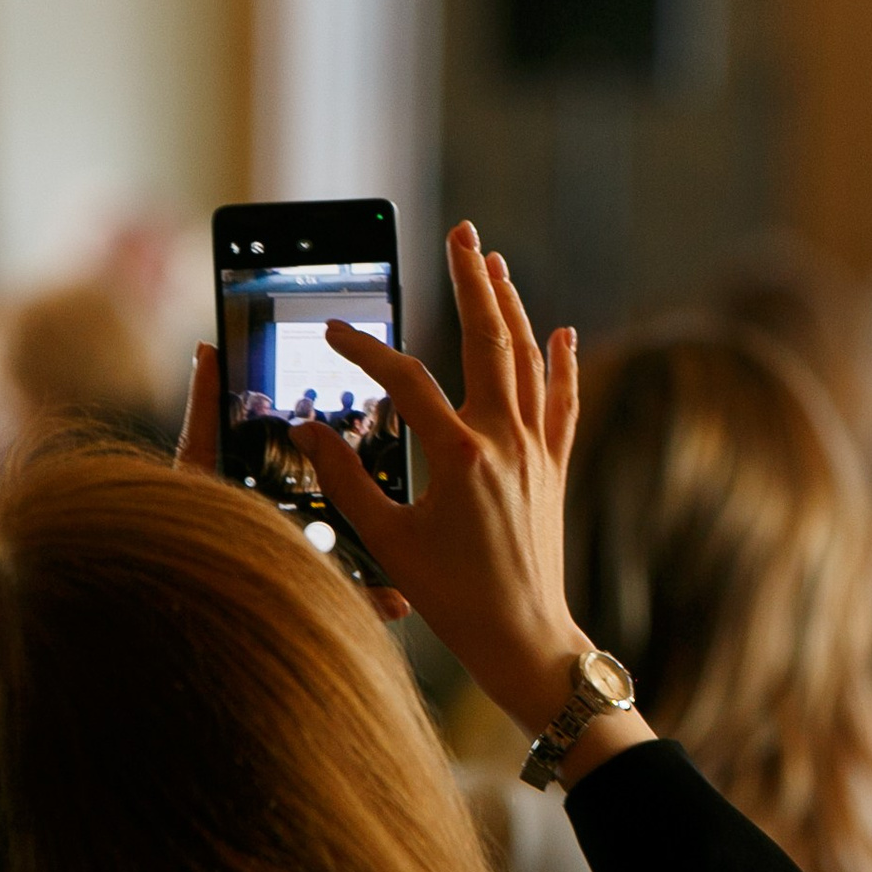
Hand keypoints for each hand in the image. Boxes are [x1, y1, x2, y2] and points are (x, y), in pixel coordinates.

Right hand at [180, 224, 652, 786]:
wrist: (527, 639)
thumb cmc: (454, 599)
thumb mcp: (388, 542)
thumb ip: (347, 480)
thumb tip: (308, 428)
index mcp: (461, 456)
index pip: (406, 380)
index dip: (365, 350)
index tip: (333, 332)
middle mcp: (506, 442)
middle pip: (488, 340)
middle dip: (473, 281)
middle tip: (462, 233)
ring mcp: (536, 452)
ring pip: (528, 361)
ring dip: (512, 307)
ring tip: (496, 263)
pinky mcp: (554, 468)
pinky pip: (562, 403)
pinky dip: (563, 365)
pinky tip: (562, 331)